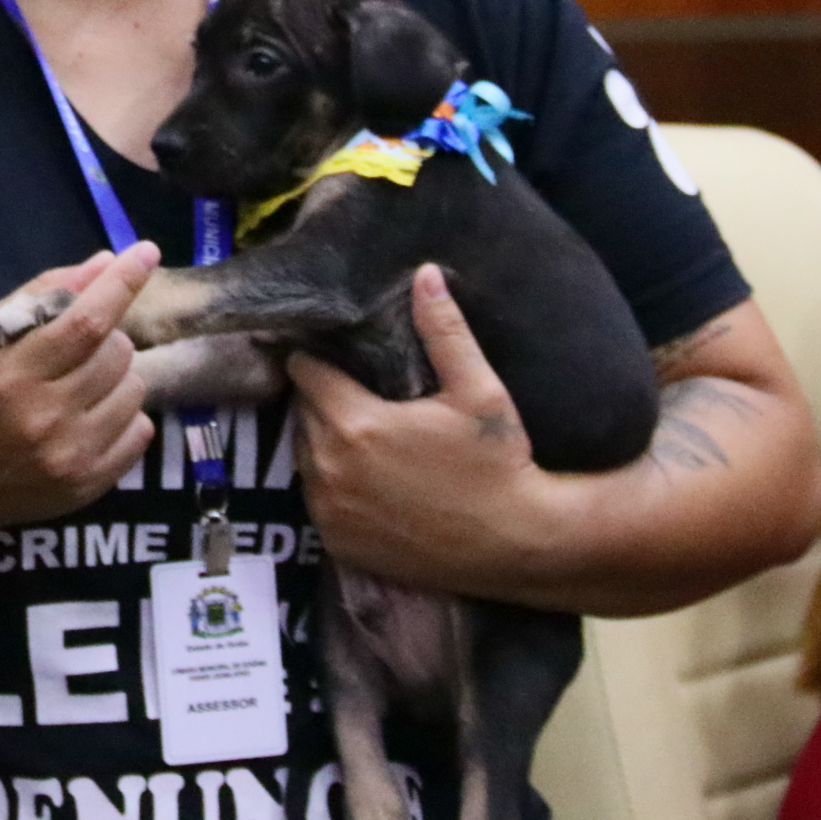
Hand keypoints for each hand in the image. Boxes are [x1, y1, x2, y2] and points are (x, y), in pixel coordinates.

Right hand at [0, 246, 160, 543]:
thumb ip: (39, 296)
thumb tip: (103, 263)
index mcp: (11, 374)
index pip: (84, 322)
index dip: (120, 284)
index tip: (145, 252)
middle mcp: (44, 417)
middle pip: (117, 353)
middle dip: (109, 337)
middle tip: (79, 348)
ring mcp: (70, 456)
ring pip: (135, 389)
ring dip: (116, 376)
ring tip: (81, 384)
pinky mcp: (89, 484)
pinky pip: (141, 432)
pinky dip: (124, 415)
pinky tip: (90, 416)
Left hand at [289, 263, 557, 590]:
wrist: (519, 545)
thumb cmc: (500, 464)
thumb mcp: (479, 391)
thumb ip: (444, 331)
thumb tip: (425, 273)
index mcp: (355, 423)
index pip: (304, 372)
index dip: (316, 358)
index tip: (332, 353)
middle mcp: (328, 468)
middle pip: (302, 413)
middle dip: (322, 398)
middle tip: (356, 392)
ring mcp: (329, 511)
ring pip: (304, 457)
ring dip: (323, 442)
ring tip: (362, 434)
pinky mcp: (337, 544)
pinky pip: (315, 500)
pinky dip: (331, 486)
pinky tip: (367, 479)